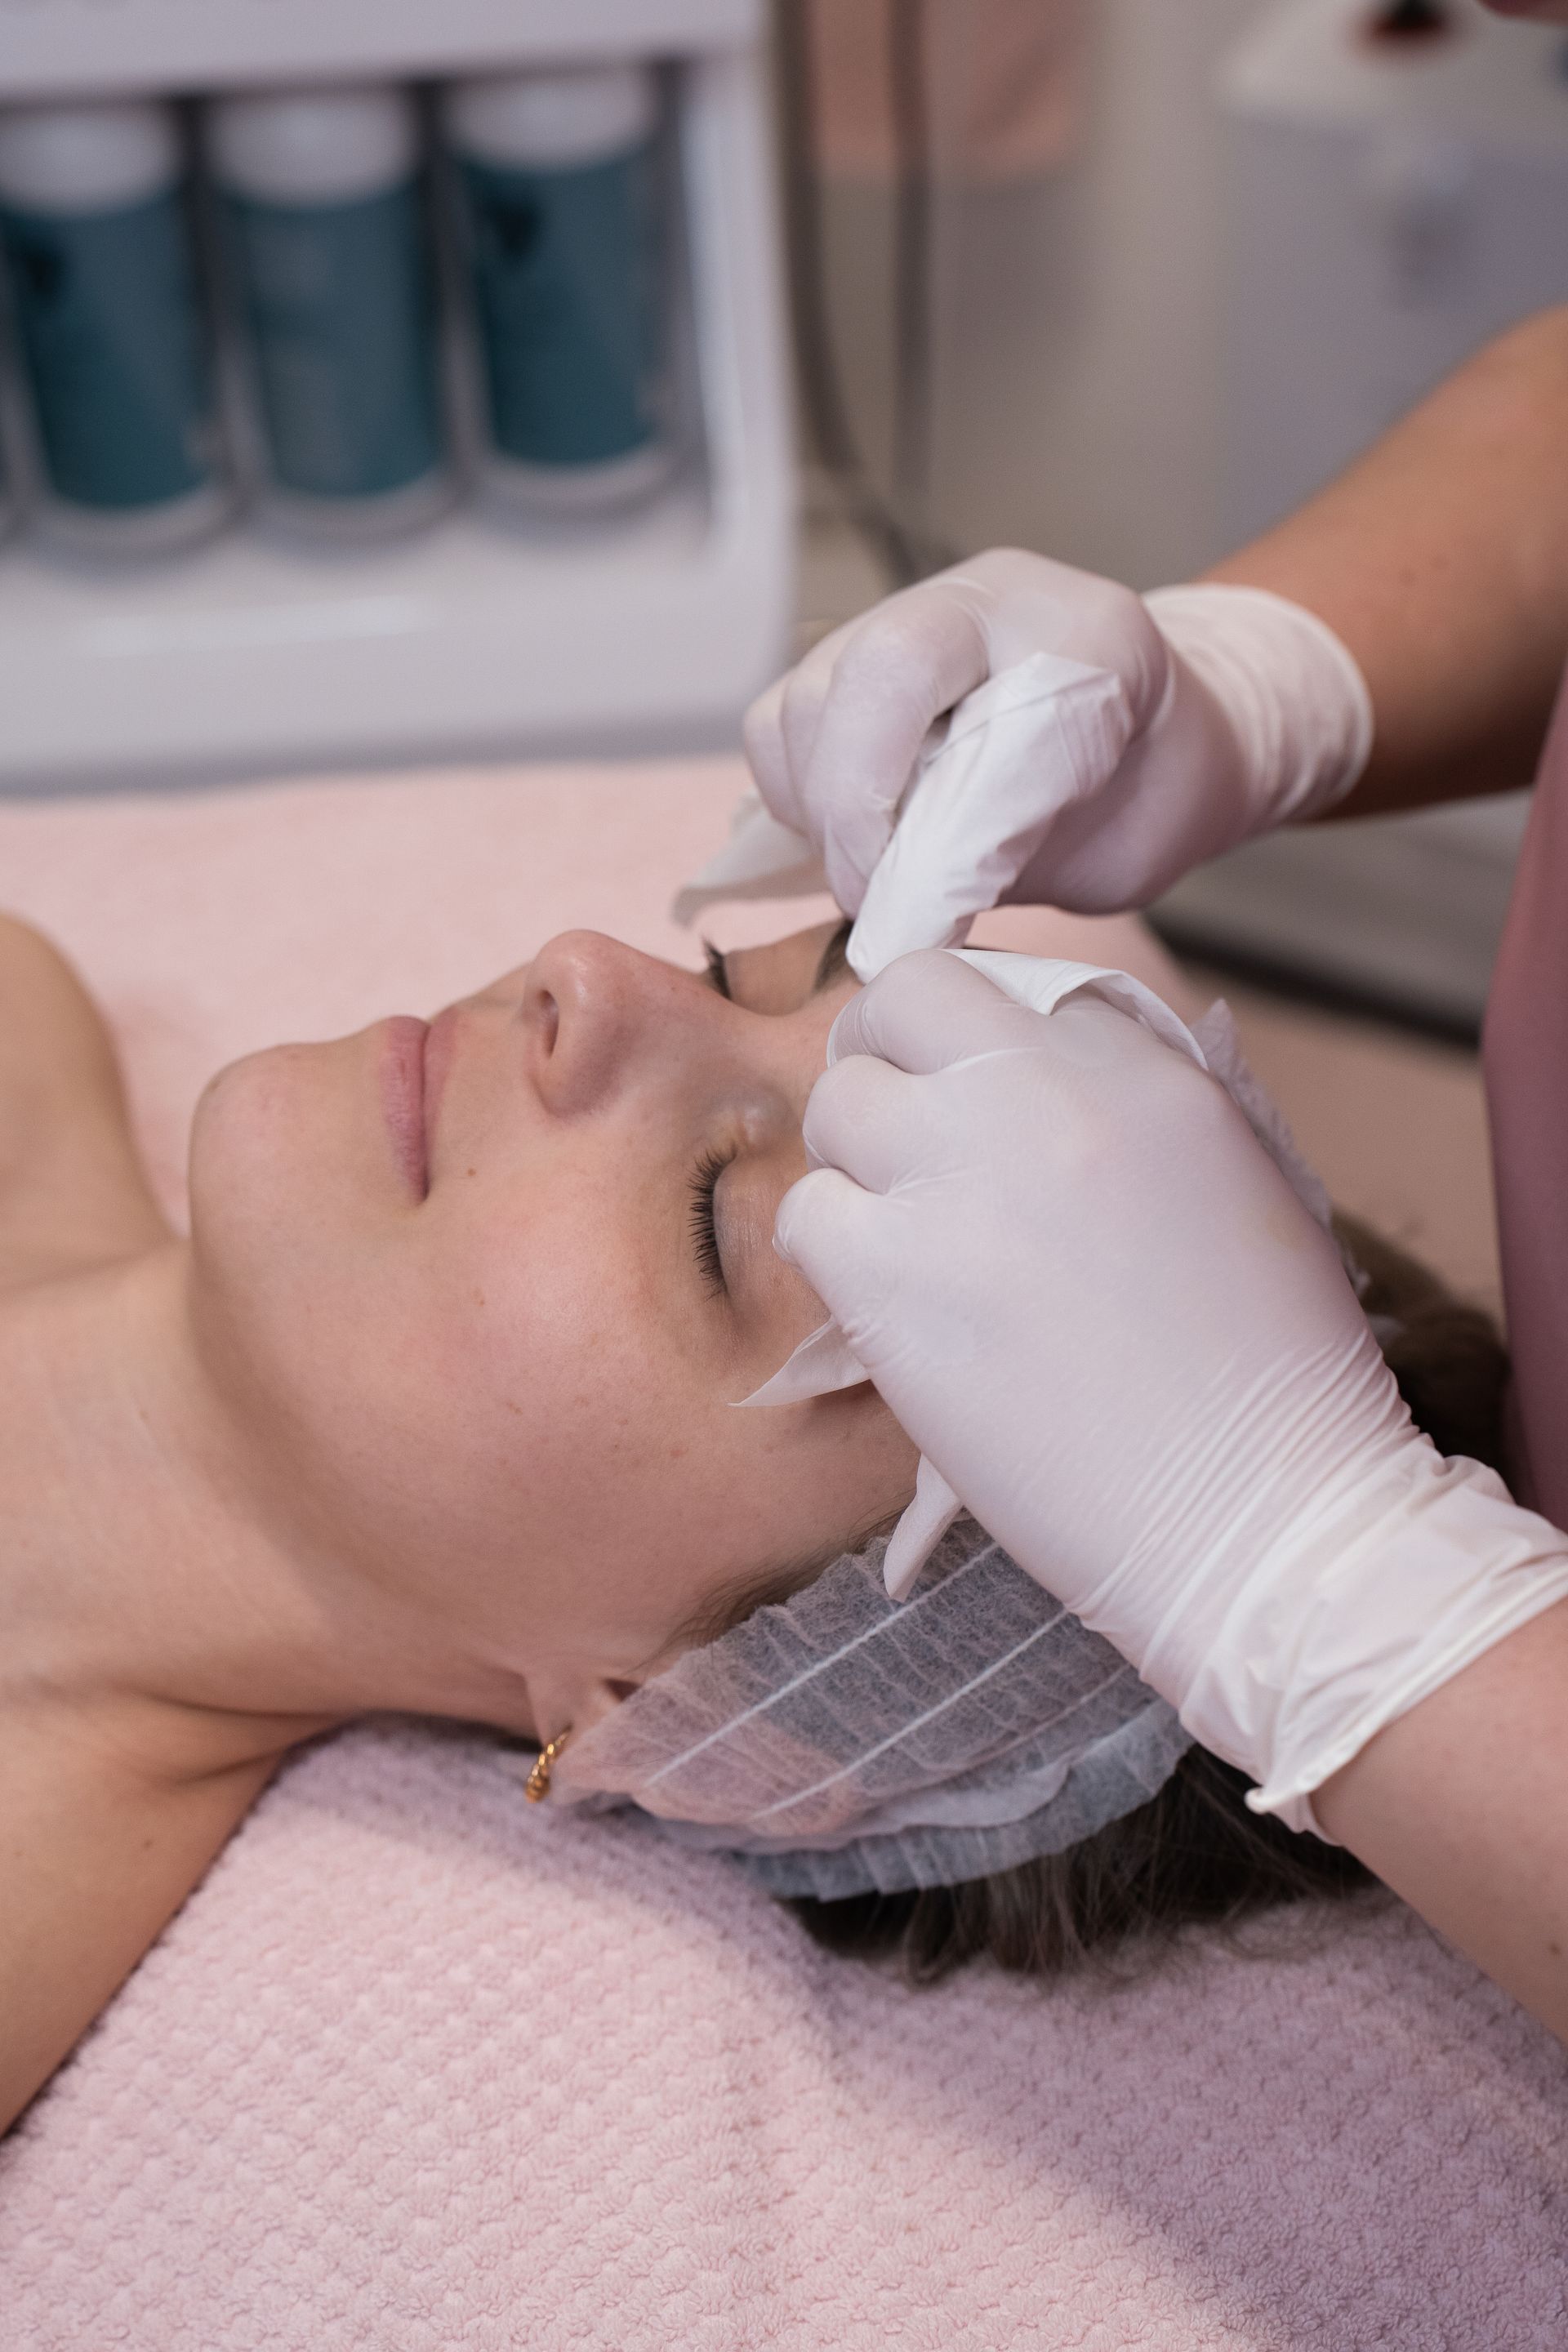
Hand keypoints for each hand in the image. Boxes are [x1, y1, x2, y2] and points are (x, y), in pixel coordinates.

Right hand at [743, 549, 1372, 974]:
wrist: (1160, 755)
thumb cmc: (1150, 799)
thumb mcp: (1121, 840)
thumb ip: (1015, 851)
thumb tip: (902, 904)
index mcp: (1073, 625)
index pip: (963, 687)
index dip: (924, 803)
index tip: (915, 899)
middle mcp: (975, 604)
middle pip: (865, 674)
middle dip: (855, 807)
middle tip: (884, 903)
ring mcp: (900, 626)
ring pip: (803, 707)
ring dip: (821, 812)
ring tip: (882, 876)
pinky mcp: (844, 673)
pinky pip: (778, 731)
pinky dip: (796, 802)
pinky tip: (858, 841)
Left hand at [776, 951, 1567, 1825]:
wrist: (1260, 1514)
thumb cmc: (1268, 1375)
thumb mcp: (1237, 1183)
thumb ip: (1133, 1106)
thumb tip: (1033, 1079)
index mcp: (1144, 1066)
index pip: (1021, 989)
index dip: (982, 1044)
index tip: (976, 1097)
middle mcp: (1043, 1093)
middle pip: (908, 1000)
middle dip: (888, 1051)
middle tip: (900, 1129)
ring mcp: (958, 1175)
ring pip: (839, 1103)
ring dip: (859, 1162)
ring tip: (910, 1239)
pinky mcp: (890, 1273)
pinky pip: (807, 1212)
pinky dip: (836, 1253)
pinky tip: (893, 1306)